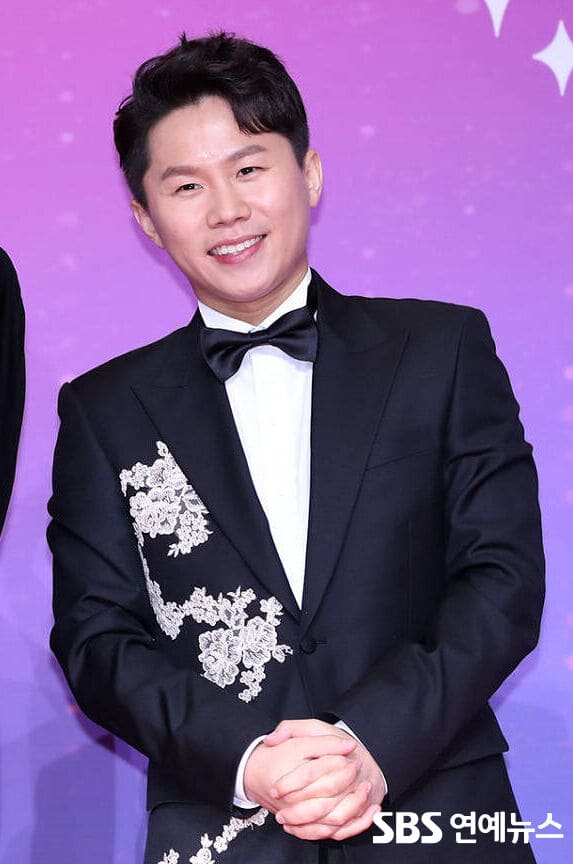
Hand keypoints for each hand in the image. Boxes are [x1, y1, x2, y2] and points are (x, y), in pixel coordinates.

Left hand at [264, 718, 384, 840]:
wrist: (361, 761)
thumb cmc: (333, 744)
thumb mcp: (312, 728)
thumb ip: (289, 729)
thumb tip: (270, 740)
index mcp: (337, 754)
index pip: (311, 772)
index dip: (290, 783)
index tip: (275, 790)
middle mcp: (351, 777)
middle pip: (324, 801)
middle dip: (298, 811)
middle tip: (279, 814)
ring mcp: (358, 796)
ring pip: (335, 819)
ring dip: (309, 826)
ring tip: (287, 822)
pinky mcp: (359, 811)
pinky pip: (343, 829)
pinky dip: (324, 833)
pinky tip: (303, 829)